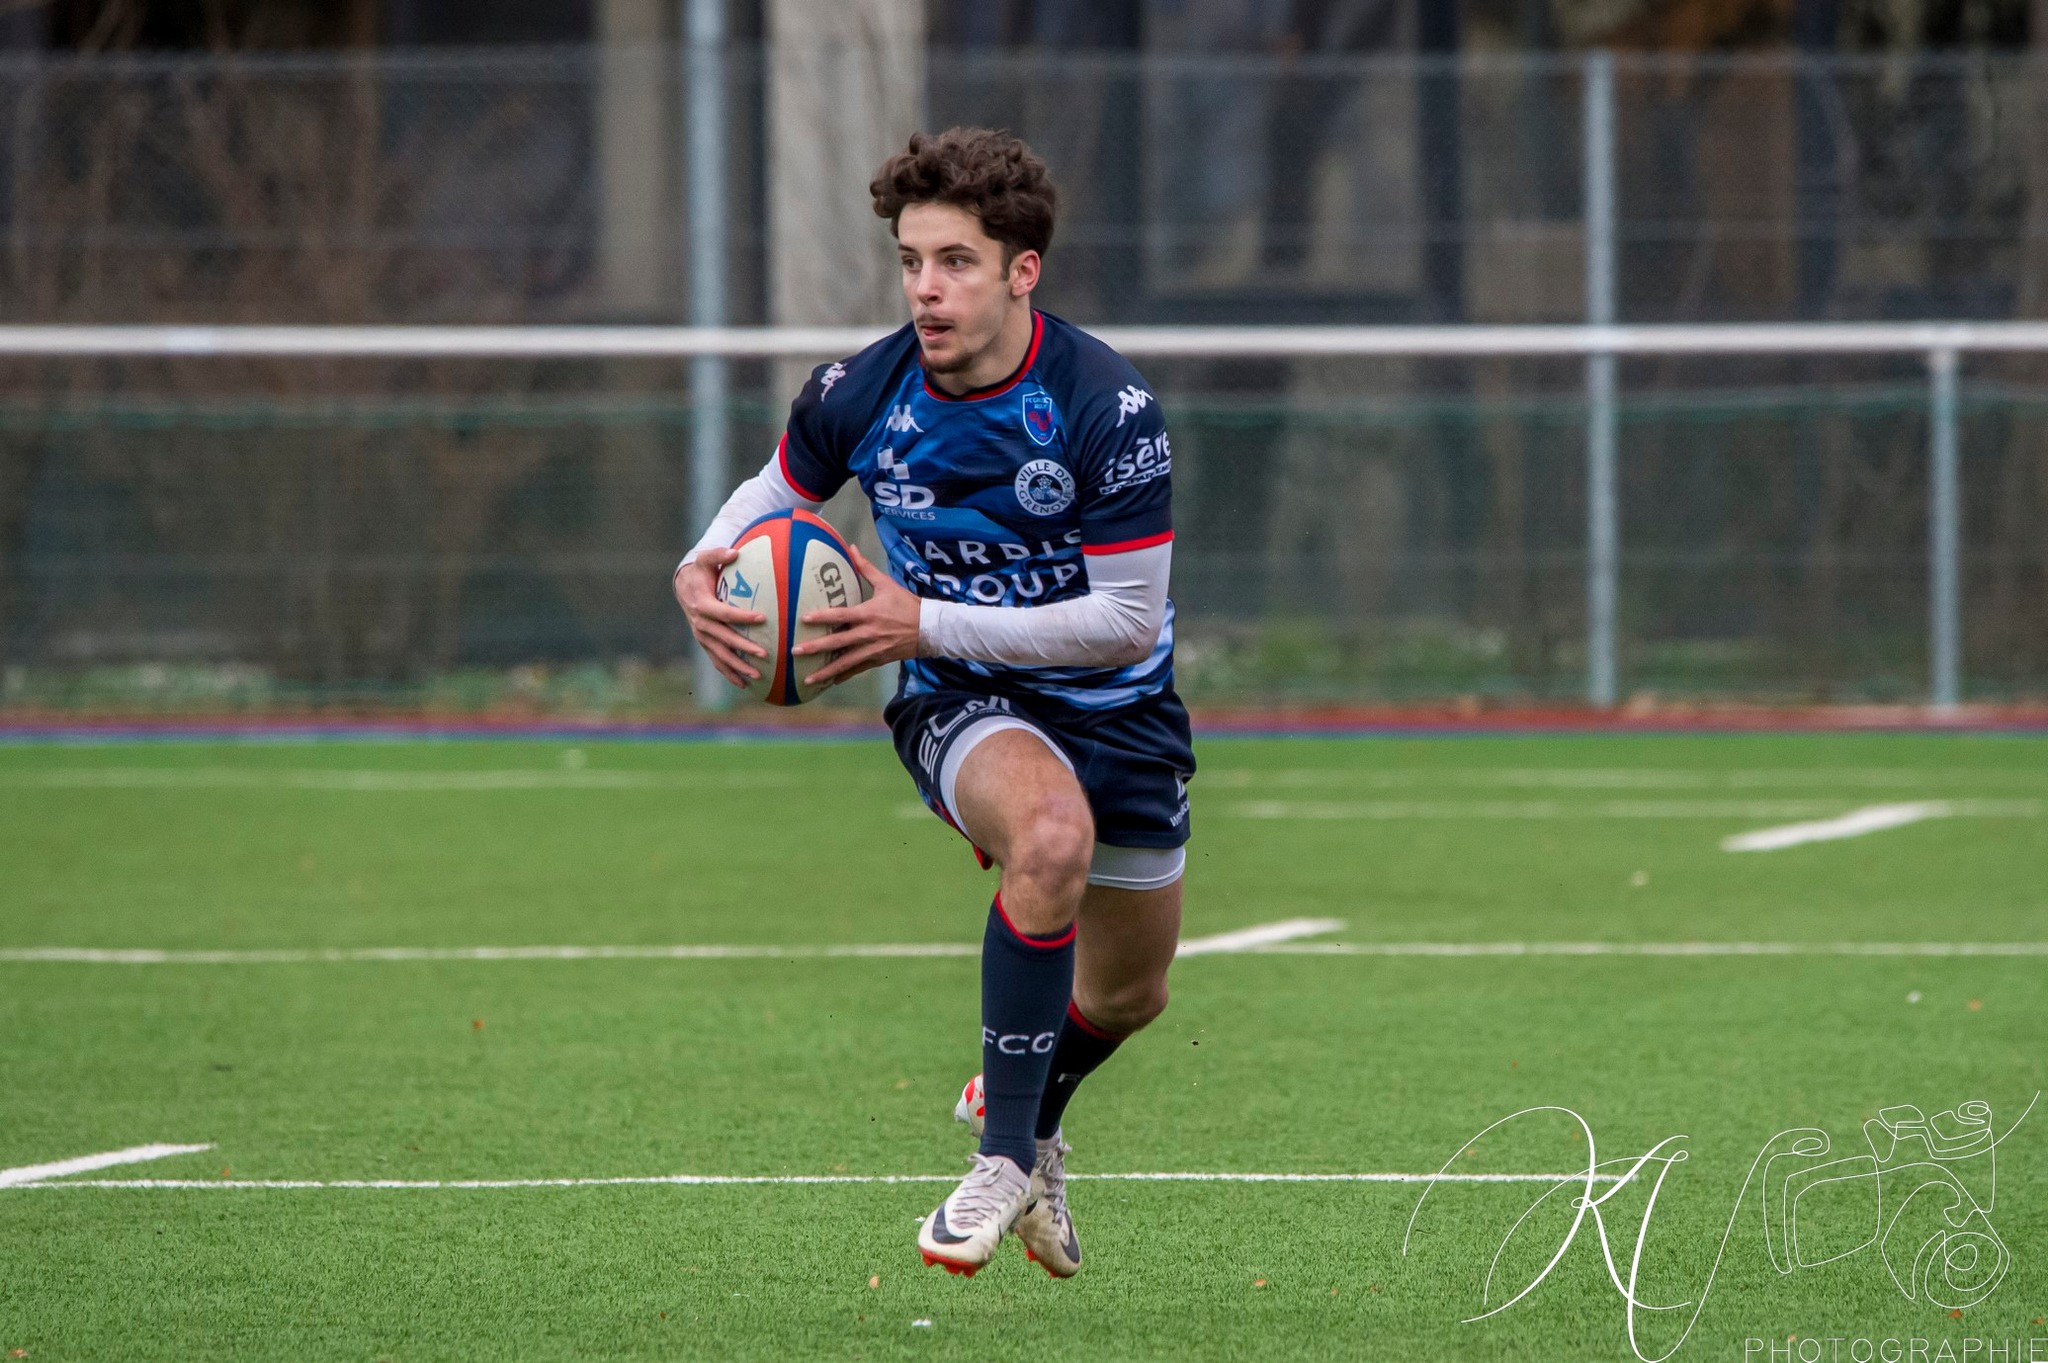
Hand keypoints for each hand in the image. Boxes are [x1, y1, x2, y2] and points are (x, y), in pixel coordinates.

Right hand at [673, 547, 767, 687]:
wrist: (684, 586)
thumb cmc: (700, 571)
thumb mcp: (706, 559)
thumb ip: (719, 554)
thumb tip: (735, 552)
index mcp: (702, 604)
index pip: (724, 612)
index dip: (742, 616)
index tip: (762, 618)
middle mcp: (700, 623)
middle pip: (724, 638)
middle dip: (743, 648)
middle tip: (764, 654)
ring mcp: (702, 636)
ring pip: (720, 654)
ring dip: (738, 666)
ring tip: (758, 675)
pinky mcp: (705, 643)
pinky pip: (717, 661)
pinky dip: (729, 673)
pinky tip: (745, 684)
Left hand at [791, 543, 918, 687]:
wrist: (930, 629)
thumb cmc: (907, 604)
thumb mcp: (886, 584)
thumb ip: (866, 568)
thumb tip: (851, 547)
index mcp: (868, 614)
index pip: (841, 615)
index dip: (822, 617)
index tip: (803, 620)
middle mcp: (868, 634)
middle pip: (838, 643)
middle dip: (816, 648)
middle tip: (796, 652)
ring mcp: (873, 649)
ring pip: (846, 663)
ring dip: (826, 671)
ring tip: (807, 678)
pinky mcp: (878, 660)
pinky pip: (858, 669)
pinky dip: (844, 676)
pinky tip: (830, 682)